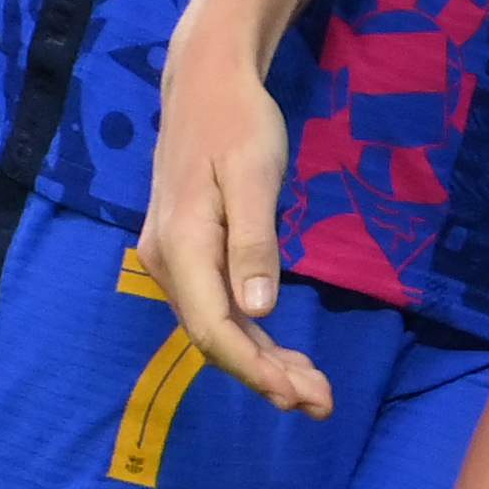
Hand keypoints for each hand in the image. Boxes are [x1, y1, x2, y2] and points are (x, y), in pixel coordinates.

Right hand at [136, 23, 333, 417]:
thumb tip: (258, 309)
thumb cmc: (238, 124)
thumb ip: (254, 243)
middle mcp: (168, 262)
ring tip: (311, 390)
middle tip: (320, 404)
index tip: (296, 395)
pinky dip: (251, 334)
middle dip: (265, 375)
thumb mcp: (255, 176)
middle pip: (215, 335)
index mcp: (182, 246)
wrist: (205, 85)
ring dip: (261, 361)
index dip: (253, 367)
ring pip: (216, 326)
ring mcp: (173, 260)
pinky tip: (281, 354)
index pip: (213, 326)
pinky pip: (217, 307)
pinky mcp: (188, 254)